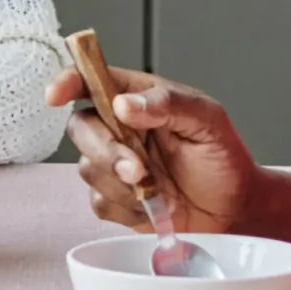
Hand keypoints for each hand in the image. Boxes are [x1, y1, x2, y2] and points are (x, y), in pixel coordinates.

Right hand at [44, 63, 256, 232]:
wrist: (234, 207)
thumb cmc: (222, 156)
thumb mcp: (208, 121)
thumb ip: (168, 104)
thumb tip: (123, 104)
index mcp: (136, 99)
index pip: (91, 81)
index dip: (68, 82)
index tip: (56, 95)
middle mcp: (117, 128)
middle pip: (81, 129)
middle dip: (106, 153)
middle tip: (138, 171)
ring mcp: (112, 164)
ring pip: (89, 170)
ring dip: (123, 185)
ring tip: (162, 192)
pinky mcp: (113, 198)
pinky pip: (100, 203)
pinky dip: (128, 208)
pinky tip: (154, 206)